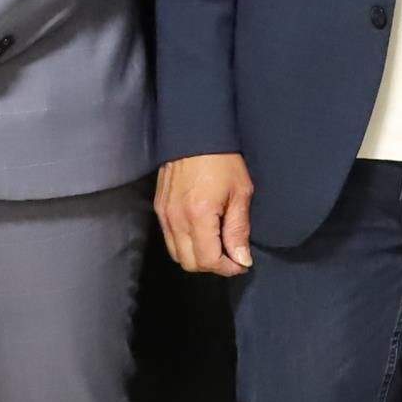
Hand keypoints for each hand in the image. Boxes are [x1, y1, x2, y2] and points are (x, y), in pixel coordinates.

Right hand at [157, 153, 255, 276]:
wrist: (196, 133)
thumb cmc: (223, 160)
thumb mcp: (240, 193)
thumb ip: (238, 230)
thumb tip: (241, 259)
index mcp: (198, 215)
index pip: (207, 260)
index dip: (227, 268)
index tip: (242, 263)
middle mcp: (176, 219)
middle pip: (189, 263)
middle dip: (212, 265)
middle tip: (231, 255)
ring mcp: (164, 214)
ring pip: (177, 254)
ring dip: (198, 257)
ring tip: (218, 245)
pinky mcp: (159, 208)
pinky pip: (170, 239)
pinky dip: (185, 244)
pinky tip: (203, 234)